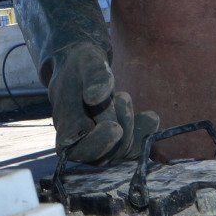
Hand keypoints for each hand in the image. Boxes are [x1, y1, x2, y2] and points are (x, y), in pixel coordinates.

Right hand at [47, 40, 156, 165]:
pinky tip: (150, 116)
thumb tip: (95, 97)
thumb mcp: (87, 61)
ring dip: (132, 127)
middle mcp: (80, 143)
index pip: (79, 149)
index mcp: (65, 127)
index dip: (98, 143)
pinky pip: (134, 149)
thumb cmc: (82, 65)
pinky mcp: (116, 144)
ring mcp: (99, 146)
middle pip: (104, 155)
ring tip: (123, 96)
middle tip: (122, 96)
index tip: (114, 127)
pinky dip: (144, 133)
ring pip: (121, 153)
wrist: (83, 69)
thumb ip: (93, 77)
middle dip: (120, 128)